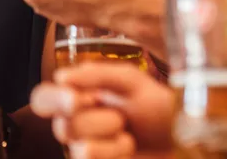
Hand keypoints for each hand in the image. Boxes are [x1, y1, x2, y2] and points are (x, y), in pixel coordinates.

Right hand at [31, 63, 173, 157]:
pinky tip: (128, 150)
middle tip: (120, 117)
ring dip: (112, 139)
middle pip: (63, 127)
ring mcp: (84, 151)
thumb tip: (61, 77)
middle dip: (97, 120)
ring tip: (128, 134)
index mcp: (76, 98)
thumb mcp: (130, 81)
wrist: (183, 138)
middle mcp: (75, 126)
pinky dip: (115, 153)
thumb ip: (96, 74)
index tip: (81, 98)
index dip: (55, 100)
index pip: (42, 99)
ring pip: (81, 148)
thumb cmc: (155, 107)